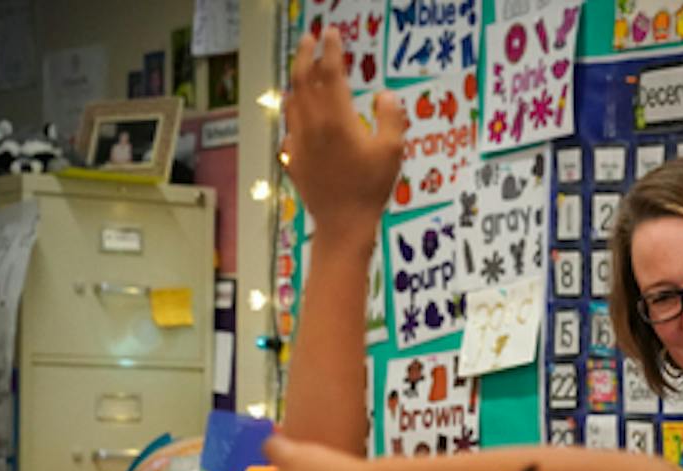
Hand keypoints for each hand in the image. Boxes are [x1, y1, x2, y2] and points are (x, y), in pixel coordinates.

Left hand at [282, 29, 406, 240]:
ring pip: (292, 100)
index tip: (333, 34)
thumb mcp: (392, 151)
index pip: (330, 72)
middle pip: (302, 79)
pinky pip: (290, 125)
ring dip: (296, 79)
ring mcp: (299, 141)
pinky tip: (298, 110)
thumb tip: (385, 96)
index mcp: (336, 118)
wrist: (343, 224)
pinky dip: (293, 109)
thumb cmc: (370, 189)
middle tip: (309, 38)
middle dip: (304, 54)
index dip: (331, 49)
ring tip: (302, 69)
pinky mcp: (293, 157)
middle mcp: (312, 124)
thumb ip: (391, 118)